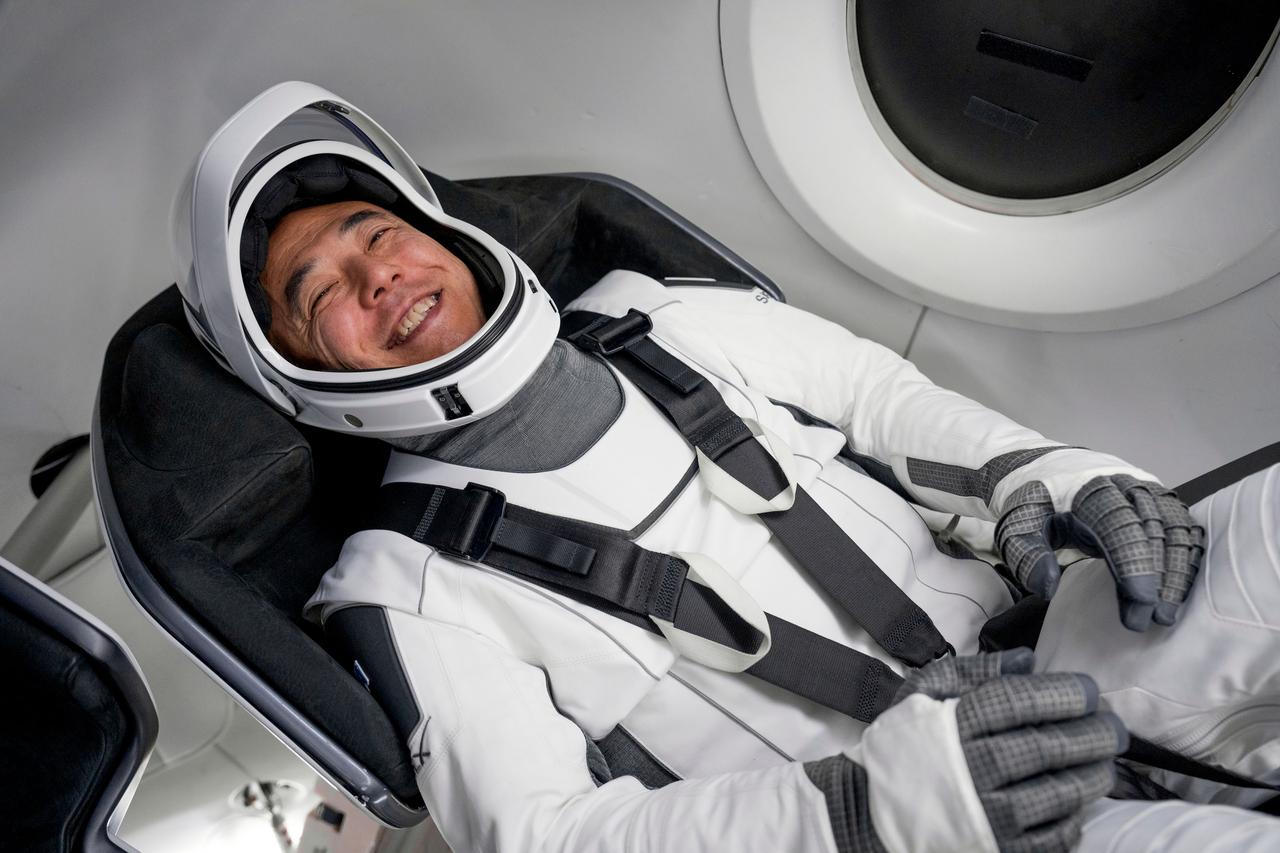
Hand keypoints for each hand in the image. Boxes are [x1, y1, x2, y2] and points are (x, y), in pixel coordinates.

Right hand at [902, 650, 1125, 852]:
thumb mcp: (921, 695)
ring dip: (1092, 776)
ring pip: (1057, 794)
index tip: (1089, 690)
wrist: (871, 811)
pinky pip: (1050, 838)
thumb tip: (1027, 661)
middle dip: (1091, 734)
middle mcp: (972, 770)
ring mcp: (986, 816)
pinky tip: (1079, 802)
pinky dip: (1073, 819)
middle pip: (1046, 748)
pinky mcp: (998, 850)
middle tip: (1114, 727)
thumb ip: (971, 673)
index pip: (1018, 703)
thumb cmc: (905, 746)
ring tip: (1106, 762)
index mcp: (953, 725)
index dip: (1062, 694)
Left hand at [995, 475, 1204, 630]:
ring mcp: (1147, 490)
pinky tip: (1181, 589)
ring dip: (1178, 572)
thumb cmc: (1035, 503)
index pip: (1119, 524)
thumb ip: (1026, 555)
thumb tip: (1047, 587)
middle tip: (1153, 619)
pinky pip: (1183, 527)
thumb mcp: (1015, 526)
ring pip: (1175, 528)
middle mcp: (1125, 484)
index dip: (1133, 563)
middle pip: (1154, 529)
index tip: (1140, 602)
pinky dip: (1187, 558)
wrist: (1050, 471)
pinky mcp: (1160, 499)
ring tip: (1168, 613)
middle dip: (1159, 576)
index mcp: (1088, 488)